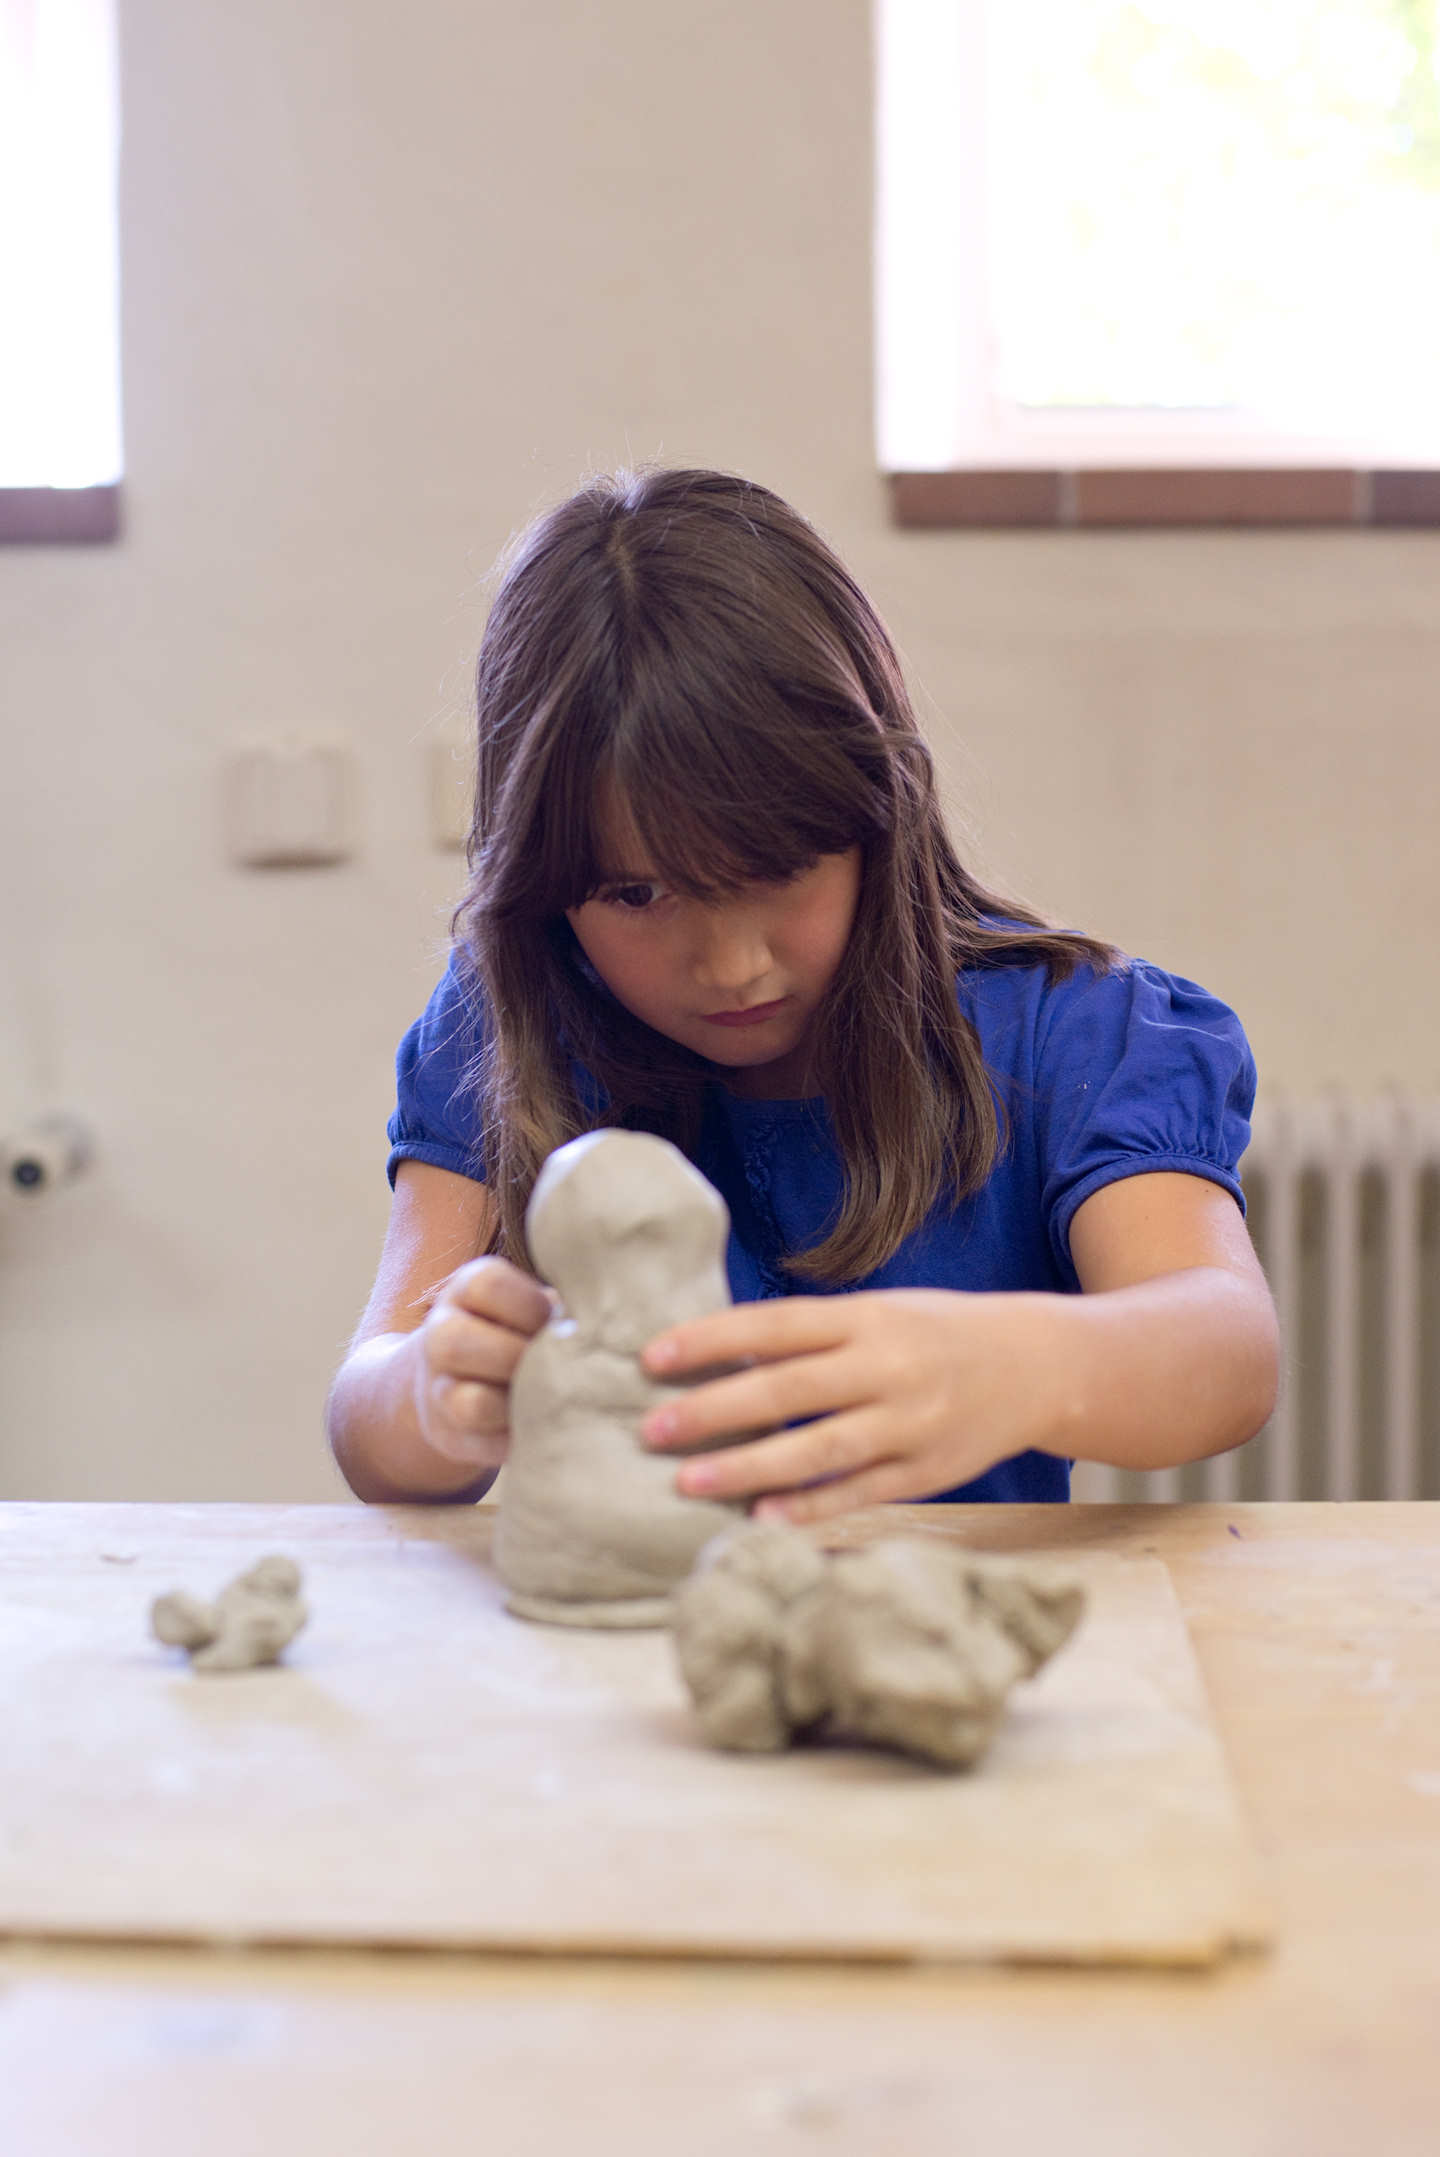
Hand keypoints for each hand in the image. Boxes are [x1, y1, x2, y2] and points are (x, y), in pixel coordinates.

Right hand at [411, 1256, 551, 1470]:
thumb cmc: (519, 1332)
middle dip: (518, 1357)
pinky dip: (515, 1439)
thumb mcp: (531, 1306)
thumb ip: (560, 1307)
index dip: (529, 1305)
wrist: (464, 1378)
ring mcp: (437, 1388)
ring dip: (517, 1404)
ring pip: (467, 1403)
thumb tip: (614, 1321)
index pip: (485, 1285)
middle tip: (555, 1365)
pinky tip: (540, 1426)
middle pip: (458, 1343)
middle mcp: (441, 1335)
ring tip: (548, 1397)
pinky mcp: (448, 1434)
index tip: (555, 1320)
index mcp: (466, 1291)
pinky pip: (479, 1445)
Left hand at [639, 1289, 1072, 1524]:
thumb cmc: (936, 1334)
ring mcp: (910, 1422)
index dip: (712, 1341)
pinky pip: (861, 1494)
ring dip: (750, 1469)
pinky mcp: (928, 1472)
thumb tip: (718, 1359)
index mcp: (868, 1317)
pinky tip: (762, 1520)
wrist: (1038, 1364)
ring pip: (820, 1449)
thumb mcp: (879, 1312)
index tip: (652, 1358)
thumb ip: (811, 1337)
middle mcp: (888, 1366)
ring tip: (689, 1481)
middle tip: (652, 1430)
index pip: (776, 1325)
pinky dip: (811, 1509)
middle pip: (789, 1390)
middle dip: (715, 1411)